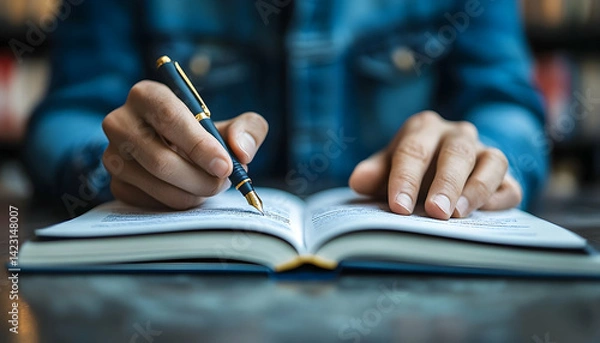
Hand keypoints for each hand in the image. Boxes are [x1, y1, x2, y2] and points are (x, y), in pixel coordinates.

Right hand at [102, 80, 267, 209]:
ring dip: (194, 193)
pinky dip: (179, 202)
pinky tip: (189, 190)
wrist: (182, 152)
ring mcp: (113, 155)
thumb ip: (249, 129)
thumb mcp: (233, 124)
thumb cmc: (206, 134)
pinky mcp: (116, 183)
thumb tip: (241, 152)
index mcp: (147, 95)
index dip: (200, 146)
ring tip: (210, 184)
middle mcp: (121, 122)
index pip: (170, 119)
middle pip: (161, 160)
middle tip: (222, 182)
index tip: (225, 166)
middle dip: (201, 179)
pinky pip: (151, 203)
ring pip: (158, 186)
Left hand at [349, 111, 521, 219]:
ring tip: (458, 214)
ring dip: (474, 189)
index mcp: (423, 128)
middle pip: (455, 152)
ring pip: (490, 162)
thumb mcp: (388, 168)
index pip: (413, 150)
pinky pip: (508, 185)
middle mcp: (458, 134)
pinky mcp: (504, 177)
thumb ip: (375, 174)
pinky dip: (497, 198)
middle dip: (444, 183)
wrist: (444, 169)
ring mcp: (485, 152)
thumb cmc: (411, 169)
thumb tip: (359, 181)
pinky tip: (483, 214)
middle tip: (434, 212)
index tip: (399, 206)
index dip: (406, 178)